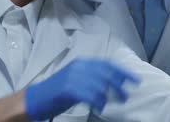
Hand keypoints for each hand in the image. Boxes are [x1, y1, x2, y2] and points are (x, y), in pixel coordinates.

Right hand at [24, 58, 139, 120]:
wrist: (34, 99)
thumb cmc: (56, 92)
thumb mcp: (75, 79)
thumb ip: (91, 77)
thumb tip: (113, 82)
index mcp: (81, 63)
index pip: (107, 64)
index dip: (123, 72)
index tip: (135, 80)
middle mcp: (79, 67)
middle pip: (107, 74)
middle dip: (120, 85)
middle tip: (127, 95)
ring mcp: (73, 77)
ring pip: (100, 85)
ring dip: (110, 96)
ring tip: (115, 103)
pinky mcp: (69, 89)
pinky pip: (91, 95)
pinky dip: (99, 102)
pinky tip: (100, 107)